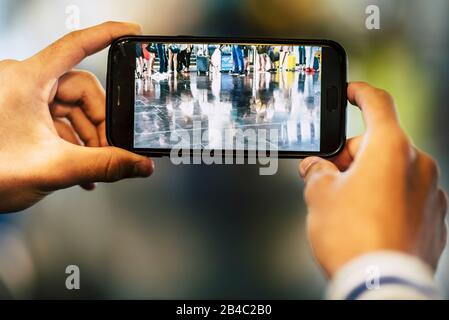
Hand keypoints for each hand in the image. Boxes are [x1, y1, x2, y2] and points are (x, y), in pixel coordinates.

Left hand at [0, 22, 153, 212]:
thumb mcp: (55, 168)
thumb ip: (104, 166)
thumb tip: (139, 164)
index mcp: (27, 80)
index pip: (76, 45)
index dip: (107, 34)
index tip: (130, 30)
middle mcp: (24, 82)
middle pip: (81, 90)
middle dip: (99, 123)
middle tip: (110, 149)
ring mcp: (22, 98)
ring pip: (72, 108)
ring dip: (88, 138)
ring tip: (92, 167)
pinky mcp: (22, 113)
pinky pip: (59, 120)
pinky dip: (73, 141)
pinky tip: (81, 165)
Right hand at [299, 82, 446, 276]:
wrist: (379, 286)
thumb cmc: (351, 238)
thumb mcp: (319, 196)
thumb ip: (316, 172)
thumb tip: (314, 168)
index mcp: (390, 149)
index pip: (378, 104)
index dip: (360, 93)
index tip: (352, 92)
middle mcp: (418, 165)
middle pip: (380, 144)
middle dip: (352, 155)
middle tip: (328, 175)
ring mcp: (431, 193)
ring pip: (394, 171)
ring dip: (369, 178)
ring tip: (346, 205)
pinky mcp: (435, 218)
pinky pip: (407, 195)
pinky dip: (387, 199)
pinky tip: (368, 220)